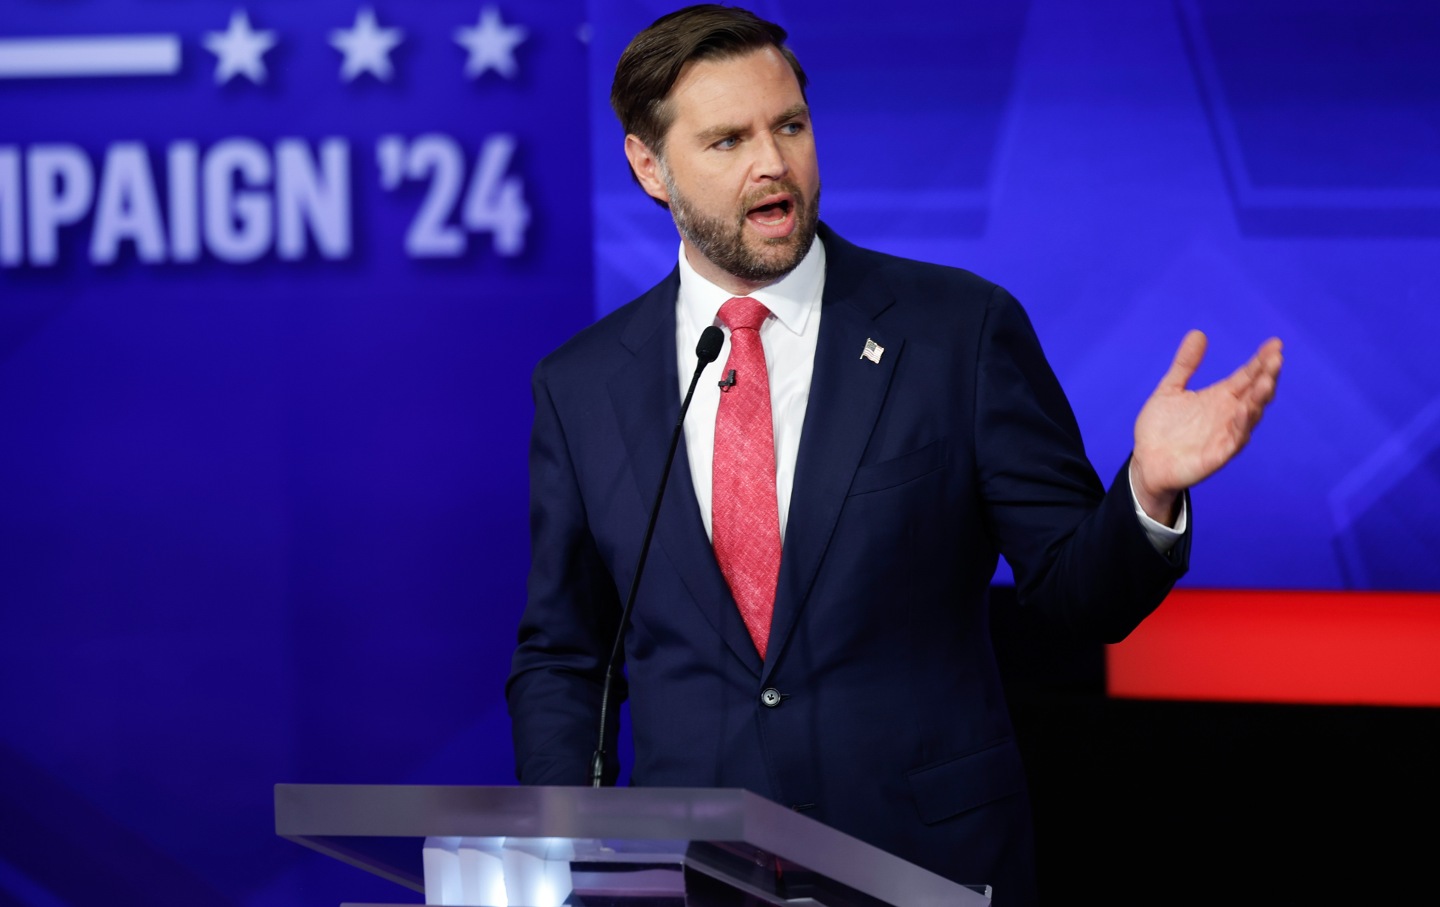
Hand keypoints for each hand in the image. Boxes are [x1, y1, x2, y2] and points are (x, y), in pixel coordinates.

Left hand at [1131, 330, 1282, 522]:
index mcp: (1220, 397)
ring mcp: (1225, 435)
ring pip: (1250, 416)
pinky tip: (1244, 410)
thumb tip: (1199, 333)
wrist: (1146, 463)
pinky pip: (1234, 441)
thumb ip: (1185, 364)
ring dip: (1259, 399)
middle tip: (1276, 357)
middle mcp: (1229, 414)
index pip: (1247, 376)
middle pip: (1255, 393)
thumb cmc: (1161, 428)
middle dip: (1267, 375)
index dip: (1261, 360)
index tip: (1275, 343)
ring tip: (1267, 380)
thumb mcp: (1170, 389)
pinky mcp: (1217, 455)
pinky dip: (1241, 427)